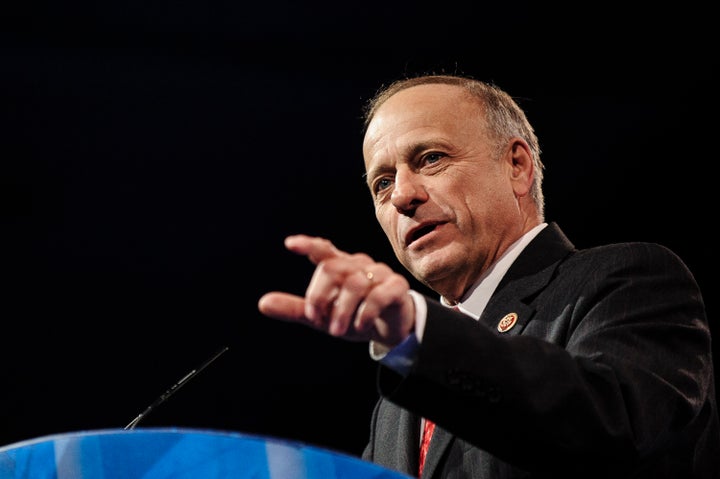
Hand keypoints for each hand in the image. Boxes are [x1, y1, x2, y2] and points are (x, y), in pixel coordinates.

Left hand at [257, 234, 415, 347]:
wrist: (390, 329)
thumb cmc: (353, 316)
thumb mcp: (323, 317)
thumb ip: (297, 309)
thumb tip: (262, 303)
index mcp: (339, 266)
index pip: (322, 250)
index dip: (308, 244)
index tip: (290, 244)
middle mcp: (359, 264)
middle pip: (333, 269)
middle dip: (320, 296)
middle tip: (316, 319)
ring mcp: (380, 273)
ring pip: (355, 284)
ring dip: (342, 311)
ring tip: (336, 331)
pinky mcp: (396, 287)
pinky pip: (379, 295)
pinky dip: (366, 313)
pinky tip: (360, 326)